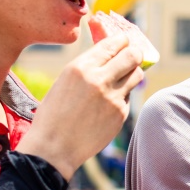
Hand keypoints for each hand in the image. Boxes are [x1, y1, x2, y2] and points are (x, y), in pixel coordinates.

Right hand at [16, 32, 143, 178]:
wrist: (53, 148)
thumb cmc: (53, 114)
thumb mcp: (64, 81)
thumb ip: (88, 67)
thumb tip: (109, 54)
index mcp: (81, 67)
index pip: (112, 44)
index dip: (122, 41)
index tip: (124, 42)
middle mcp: (99, 79)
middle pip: (133, 55)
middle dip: (135, 53)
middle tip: (133, 56)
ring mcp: (113, 98)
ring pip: (137, 75)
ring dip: (132, 73)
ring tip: (122, 78)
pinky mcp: (121, 114)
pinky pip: (128, 97)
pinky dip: (122, 97)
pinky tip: (107, 105)